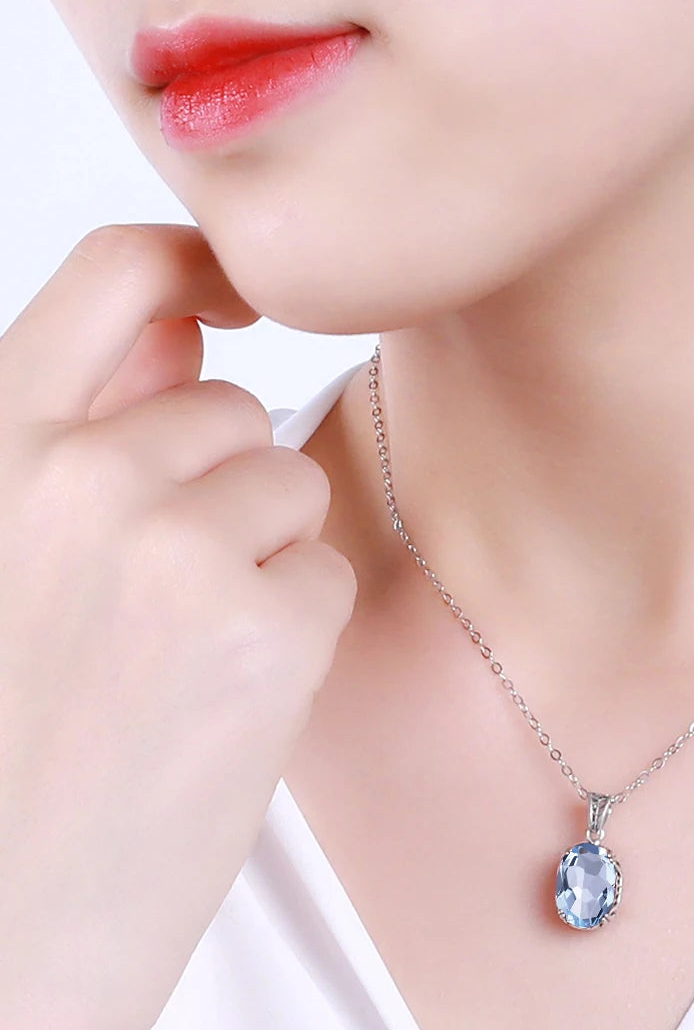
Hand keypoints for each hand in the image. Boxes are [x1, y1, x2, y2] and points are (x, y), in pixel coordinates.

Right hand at [0, 224, 356, 1029]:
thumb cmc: (5, 762)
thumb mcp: (5, 565)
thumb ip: (81, 444)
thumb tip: (190, 343)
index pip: (115, 277)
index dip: (195, 267)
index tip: (238, 301)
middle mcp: (77, 477)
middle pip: (234, 412)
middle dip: (228, 488)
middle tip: (170, 604)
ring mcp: (175, 548)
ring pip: (292, 489)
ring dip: (263, 560)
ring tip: (184, 661)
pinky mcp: (262, 628)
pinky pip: (326, 574)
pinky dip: (297, 629)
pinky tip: (224, 703)